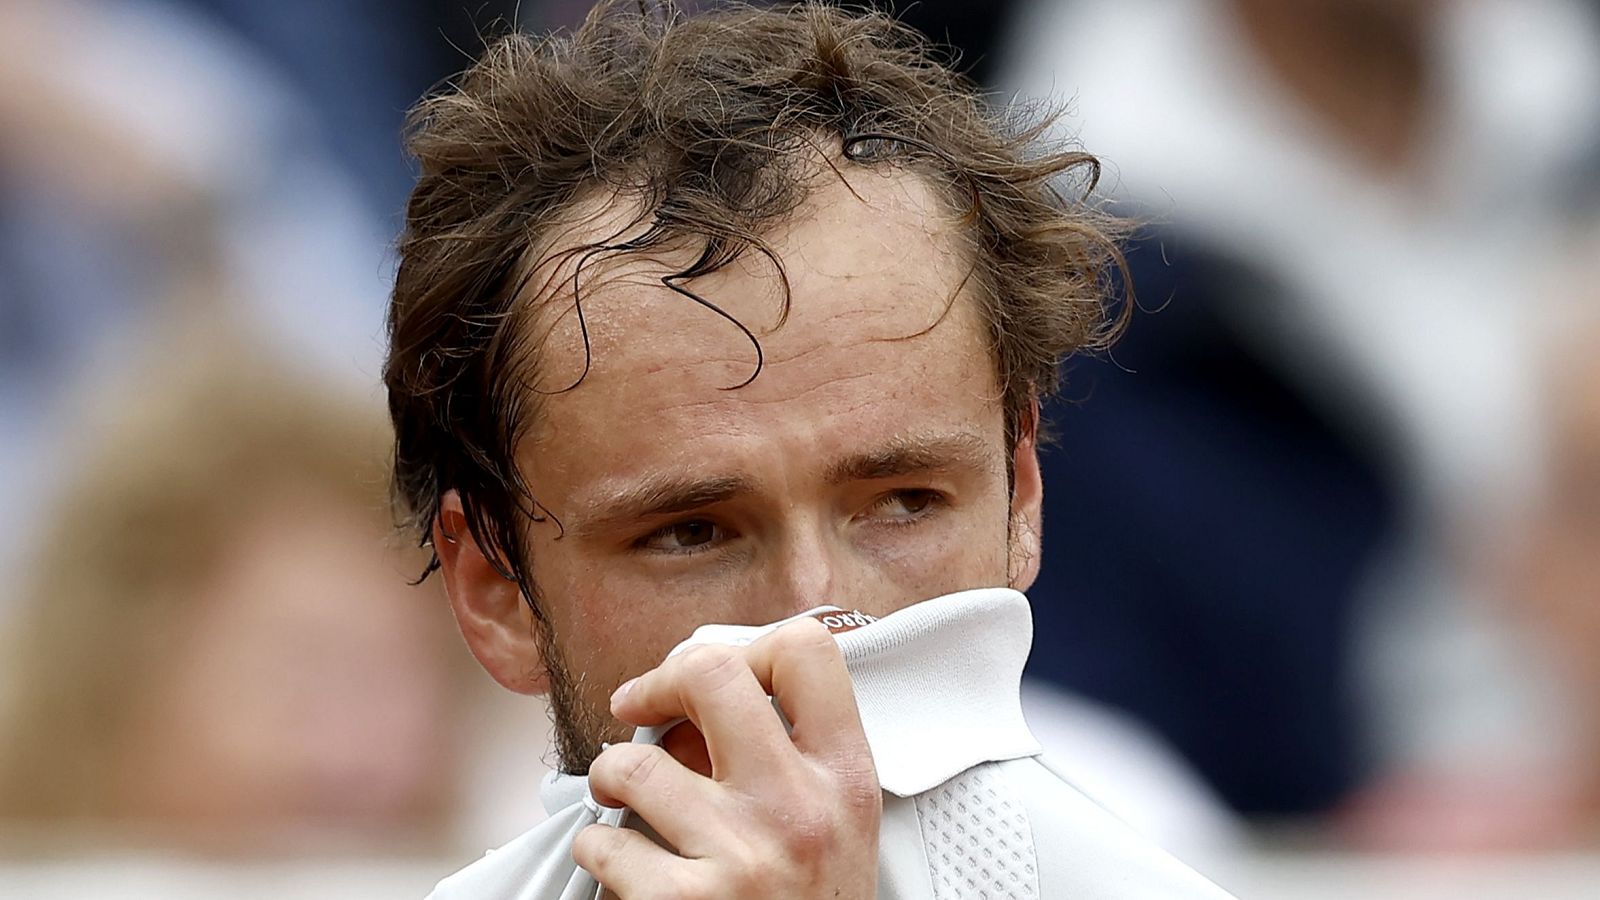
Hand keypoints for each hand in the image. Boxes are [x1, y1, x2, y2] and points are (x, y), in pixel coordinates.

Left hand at [572, 618, 881, 898]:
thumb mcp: (840, 826)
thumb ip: (798, 756)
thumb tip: (711, 686)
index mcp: (845, 779)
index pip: (808, 650)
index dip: (747, 644)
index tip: (712, 673)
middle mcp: (798, 809)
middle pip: (712, 672)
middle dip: (658, 680)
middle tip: (639, 704)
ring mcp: (740, 857)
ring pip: (633, 764)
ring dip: (611, 777)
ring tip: (622, 798)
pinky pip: (604, 844)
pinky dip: (597, 851)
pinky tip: (621, 863)